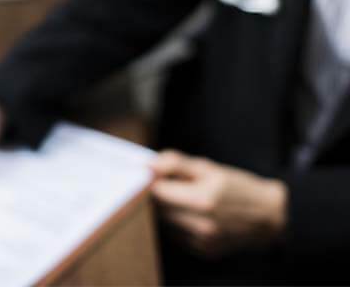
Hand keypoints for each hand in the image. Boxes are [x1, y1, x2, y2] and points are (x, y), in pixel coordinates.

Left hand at [150, 150, 287, 257]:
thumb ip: (175, 163)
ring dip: (166, 211)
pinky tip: (192, 215)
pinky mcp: (204, 252)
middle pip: (158, 210)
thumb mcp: (208, 167)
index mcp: (202, 200)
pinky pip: (176, 236)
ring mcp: (203, 241)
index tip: (153, 175)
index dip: (150, 181)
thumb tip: (147, 165)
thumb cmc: (237, 187)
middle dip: (158, 196)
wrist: (269, 215)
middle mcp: (201, 225)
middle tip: (169, 185)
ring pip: (164, 224)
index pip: (156, 192)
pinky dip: (177, 225)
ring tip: (184, 200)